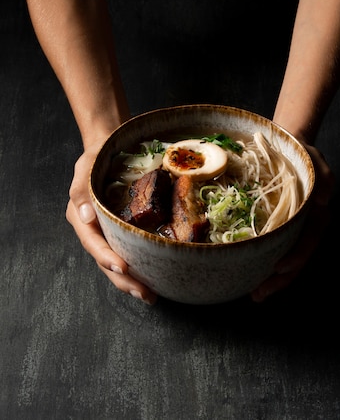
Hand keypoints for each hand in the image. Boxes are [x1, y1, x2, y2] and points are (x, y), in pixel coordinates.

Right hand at [66, 141, 157, 304]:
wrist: (109, 146)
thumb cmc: (97, 154)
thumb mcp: (85, 164)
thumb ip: (81, 187)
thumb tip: (85, 216)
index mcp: (80, 216)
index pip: (93, 242)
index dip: (106, 257)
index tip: (123, 268)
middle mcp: (94, 228)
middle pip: (106, 260)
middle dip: (123, 280)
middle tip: (144, 293)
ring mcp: (109, 231)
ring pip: (118, 261)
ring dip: (133, 280)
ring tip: (150, 295)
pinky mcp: (123, 229)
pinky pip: (131, 249)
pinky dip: (141, 265)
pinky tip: (156, 276)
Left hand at [251, 142, 333, 301]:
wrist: (287, 148)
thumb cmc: (301, 154)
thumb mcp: (314, 158)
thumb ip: (323, 176)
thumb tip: (324, 200)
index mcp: (316, 214)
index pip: (309, 241)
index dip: (295, 257)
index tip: (278, 268)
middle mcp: (306, 227)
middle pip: (296, 259)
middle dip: (280, 279)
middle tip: (259, 293)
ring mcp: (292, 230)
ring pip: (285, 259)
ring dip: (271, 279)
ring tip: (254, 294)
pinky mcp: (278, 228)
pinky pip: (273, 249)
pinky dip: (262, 263)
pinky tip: (248, 274)